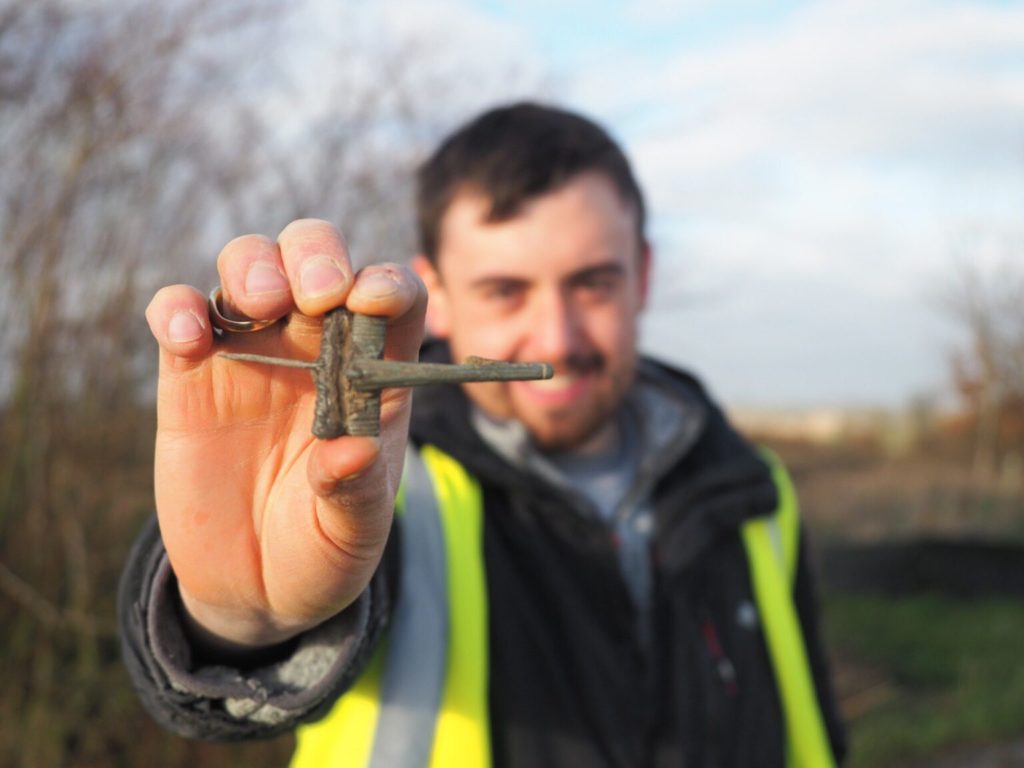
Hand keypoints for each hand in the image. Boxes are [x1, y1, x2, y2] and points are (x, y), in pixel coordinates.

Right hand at [145, 219, 425, 648]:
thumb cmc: (323, 549)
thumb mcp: (352, 532)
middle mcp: (315, 347)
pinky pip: (179, 314)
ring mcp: (251, 353)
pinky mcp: (190, 375)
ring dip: (254, 266)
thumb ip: (356, 492)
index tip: (372, 301)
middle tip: (316, 294)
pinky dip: (177, 309)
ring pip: (249, 265)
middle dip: (316, 256)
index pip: (393, 299)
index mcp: (373, 373)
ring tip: (260, 304)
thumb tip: (351, 451)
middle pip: (316, 257)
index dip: (387, 286)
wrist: (254, 585)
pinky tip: (187, 335)